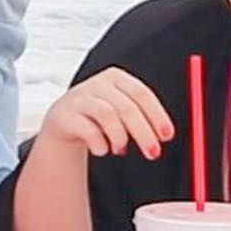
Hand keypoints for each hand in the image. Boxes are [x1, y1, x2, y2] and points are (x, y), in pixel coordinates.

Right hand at [35, 68, 173, 160]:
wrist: (63, 122)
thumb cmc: (99, 117)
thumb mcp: (122, 110)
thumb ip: (144, 116)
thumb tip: (167, 133)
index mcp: (116, 78)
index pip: (141, 93)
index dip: (157, 115)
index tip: (167, 136)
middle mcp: (97, 85)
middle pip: (126, 106)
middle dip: (143, 133)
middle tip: (153, 152)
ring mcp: (79, 99)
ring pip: (108, 116)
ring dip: (120, 138)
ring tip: (120, 149)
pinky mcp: (64, 115)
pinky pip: (88, 130)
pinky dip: (100, 144)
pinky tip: (102, 149)